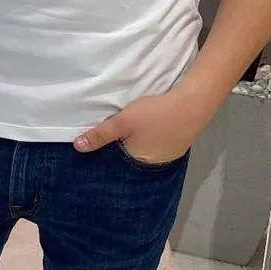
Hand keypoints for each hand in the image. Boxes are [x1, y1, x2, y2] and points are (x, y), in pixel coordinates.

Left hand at [73, 86, 207, 163]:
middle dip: (122, 151)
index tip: (101, 147)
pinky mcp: (177, 148)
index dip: (107, 156)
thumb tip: (78, 147)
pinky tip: (148, 132)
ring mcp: (168, 158)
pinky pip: (158, 148)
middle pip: (131, 160)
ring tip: (130, 134)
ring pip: (145, 154)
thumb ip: (100, 134)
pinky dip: (151, 142)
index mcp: (138, 164)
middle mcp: (153, 166)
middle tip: (116, 137)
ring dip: (137, 146)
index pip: (116, 165)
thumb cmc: (155, 114)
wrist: (192, 103)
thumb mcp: (123, 121)